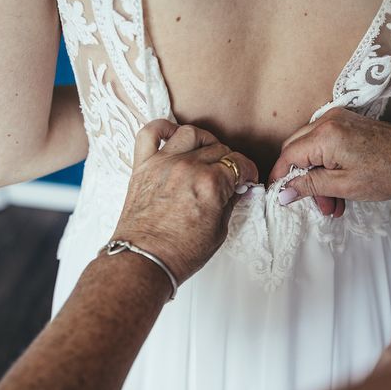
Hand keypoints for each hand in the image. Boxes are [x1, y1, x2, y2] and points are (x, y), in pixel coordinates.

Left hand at [113, 120, 257, 281]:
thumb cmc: (179, 252)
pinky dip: (161, 128)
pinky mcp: (143, 166)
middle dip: (230, 161)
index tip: (247, 178)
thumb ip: (230, 202)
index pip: (239, 163)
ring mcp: (163, 163)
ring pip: (190, 133)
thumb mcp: (218, 231)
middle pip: (218, 148)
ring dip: (204, 140)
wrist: (144, 261)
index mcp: (211, 183)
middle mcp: (188, 167)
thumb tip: (240, 189)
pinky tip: (172, 136)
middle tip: (230, 174)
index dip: (248, 172)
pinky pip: (149, 132)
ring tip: (207, 153)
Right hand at [269, 108, 390, 212]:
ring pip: (310, 149)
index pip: (288, 155)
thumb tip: (282, 193)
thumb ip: (309, 187)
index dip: (281, 177)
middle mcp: (328, 120)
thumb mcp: (344, 186)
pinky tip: (339, 187)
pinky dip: (327, 165)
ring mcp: (338, 119)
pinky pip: (325, 144)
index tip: (280, 195)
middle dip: (302, 179)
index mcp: (325, 135)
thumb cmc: (389, 173)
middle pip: (295, 149)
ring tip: (333, 203)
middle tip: (316, 204)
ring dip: (316, 176)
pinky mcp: (347, 123)